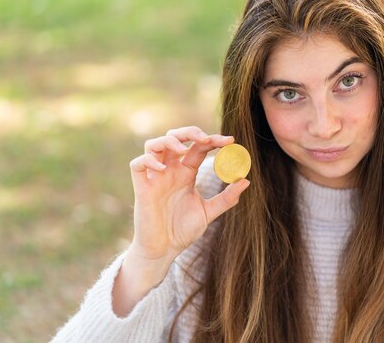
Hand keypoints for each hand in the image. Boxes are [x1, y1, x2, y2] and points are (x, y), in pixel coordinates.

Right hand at [127, 126, 249, 269]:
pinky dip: (148, 161)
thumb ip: (226, 198)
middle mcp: (170, 170)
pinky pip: (137, 165)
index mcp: (186, 173)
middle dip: (190, 132)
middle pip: (174, 137)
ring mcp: (155, 177)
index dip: (213, 140)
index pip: (198, 147)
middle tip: (206, 139)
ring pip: (153, 145)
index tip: (230, 141)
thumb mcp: (209, 212)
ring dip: (168, 141)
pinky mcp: (141, 188)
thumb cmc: (183, 231)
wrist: (164, 250)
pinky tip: (162, 169)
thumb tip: (246, 180)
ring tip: (183, 150)